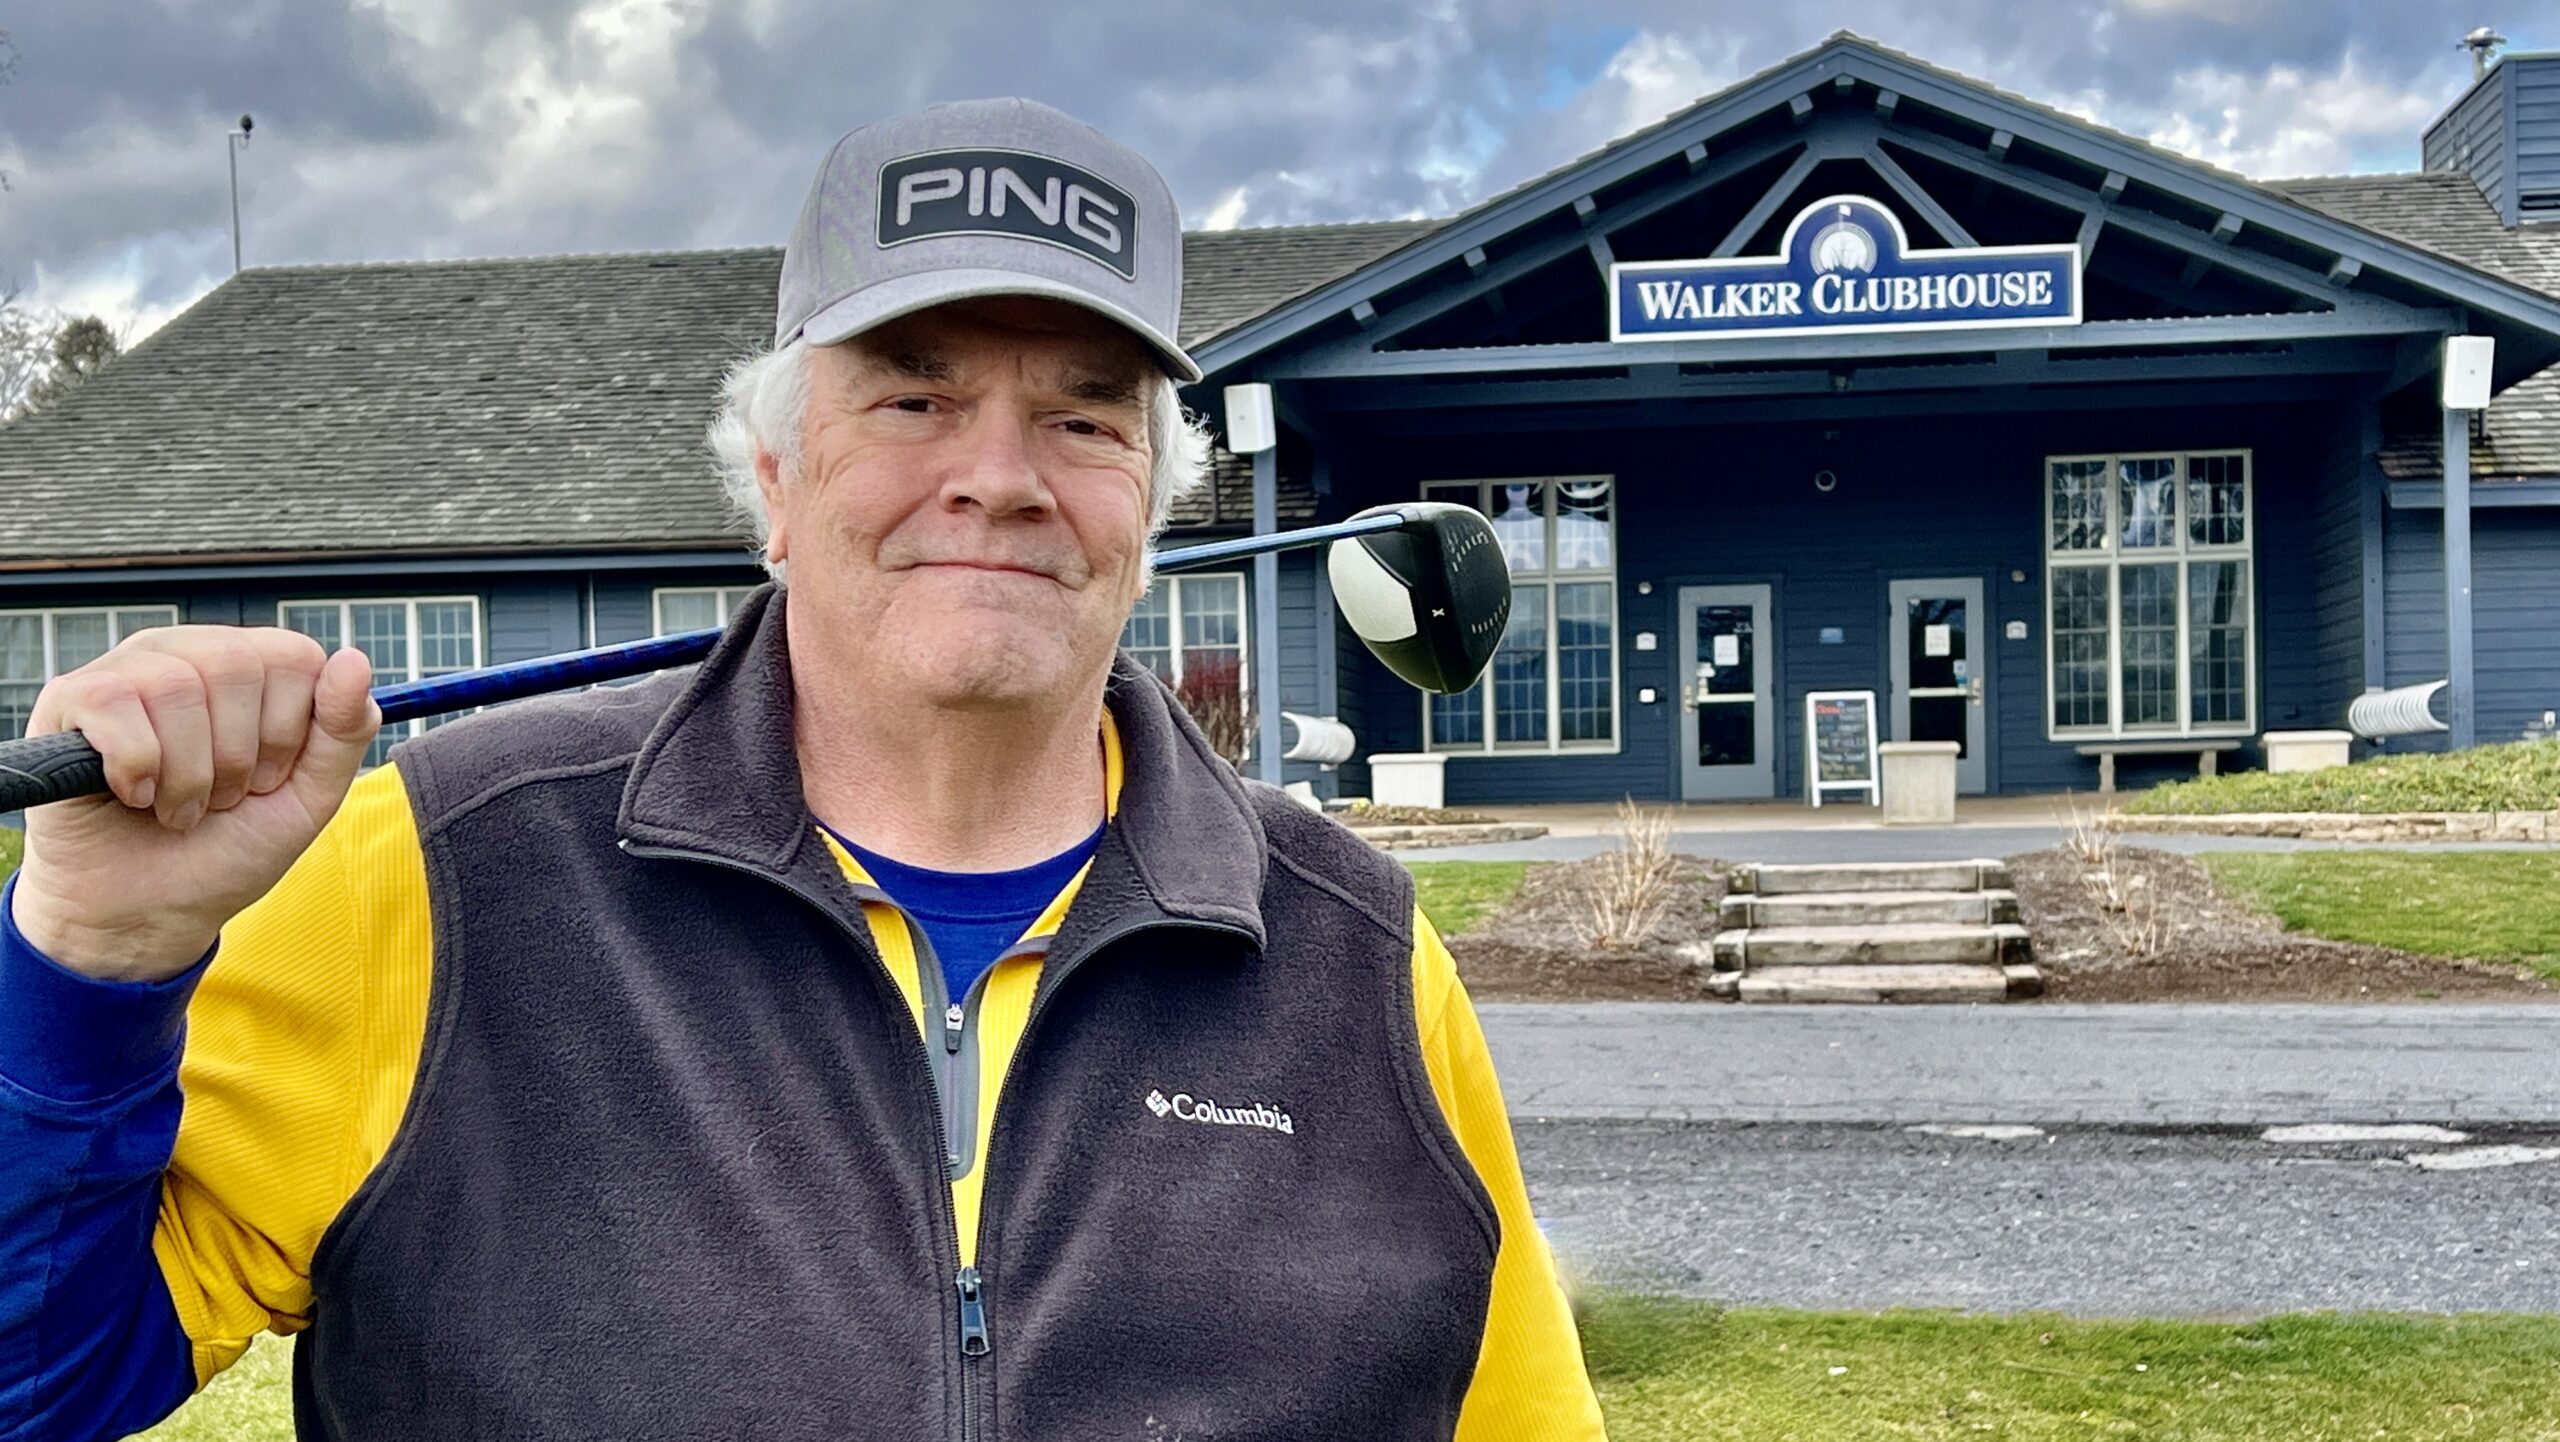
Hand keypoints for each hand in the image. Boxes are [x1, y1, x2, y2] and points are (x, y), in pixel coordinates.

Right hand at [11, 626, 380, 982]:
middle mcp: (186, 655)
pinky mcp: (70, 701)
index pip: (294, 655)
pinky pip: (116, 706)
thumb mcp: (308, 797)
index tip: (269, 778)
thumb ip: (344, 730)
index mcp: (247, 668)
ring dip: (190, 775)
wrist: (150, 910)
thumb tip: (356, 659)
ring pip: (177, 688)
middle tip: (221, 797)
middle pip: (237, 665)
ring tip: (179, 807)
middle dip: (240, 757)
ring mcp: (125, 672)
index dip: (290, 729)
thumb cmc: (228, 848)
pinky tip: (135, 796)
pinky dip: (138, 770)